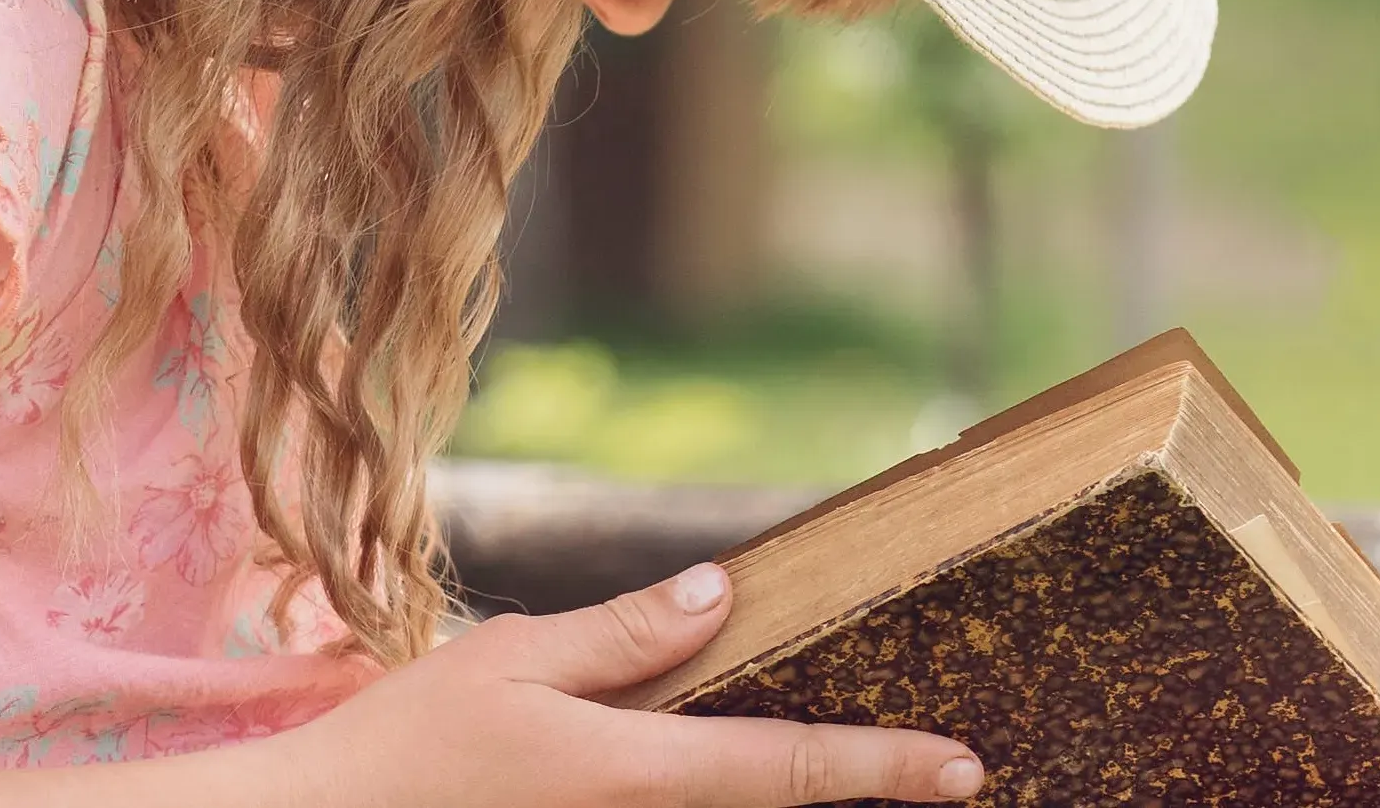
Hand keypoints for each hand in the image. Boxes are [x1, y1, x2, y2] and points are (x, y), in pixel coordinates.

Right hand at [270, 563, 983, 807]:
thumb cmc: (413, 743)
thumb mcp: (512, 662)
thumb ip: (621, 636)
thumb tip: (723, 592)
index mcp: (631, 772)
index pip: (785, 768)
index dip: (884, 768)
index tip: (967, 767)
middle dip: (866, 790)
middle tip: (950, 767)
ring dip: (802, 796)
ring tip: (869, 766)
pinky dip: (741, 801)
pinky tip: (757, 770)